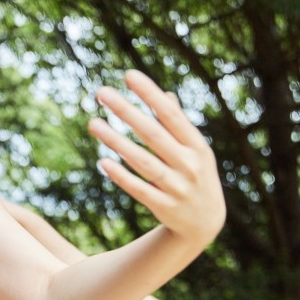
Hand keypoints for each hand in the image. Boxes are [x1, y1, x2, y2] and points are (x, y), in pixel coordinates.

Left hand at [87, 70, 225, 244]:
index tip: (129, 75)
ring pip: (143, 162)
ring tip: (93, 123)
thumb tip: (164, 95)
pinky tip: (102, 161)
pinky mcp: (163, 207)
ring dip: (116, 141)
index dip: (150, 95)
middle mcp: (189, 164)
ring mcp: (177, 187)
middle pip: (153, 135)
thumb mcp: (195, 149)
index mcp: (197, 145)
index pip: (171, 115)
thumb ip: (178, 124)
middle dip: (127, 112)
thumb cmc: (195, 174)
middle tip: (102, 92)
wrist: (205, 224)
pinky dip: (121, 176)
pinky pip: (139, 189)